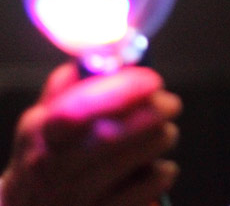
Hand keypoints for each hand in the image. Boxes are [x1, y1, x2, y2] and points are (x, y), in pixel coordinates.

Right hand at [1, 63, 181, 205]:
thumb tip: (105, 55)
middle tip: (170, 102)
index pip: (78, 110)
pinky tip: (154, 165)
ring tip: (162, 132)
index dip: (119, 91)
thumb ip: (71, 85)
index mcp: (42, 133)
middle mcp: (56, 169)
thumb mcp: (46, 117)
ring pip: (138, 161)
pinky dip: (163, 170)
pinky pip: (150, 188)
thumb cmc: (50, 154)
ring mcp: (80, 199)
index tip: (152, 79)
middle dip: (151, 113)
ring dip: (161, 138)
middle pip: (111, 137)